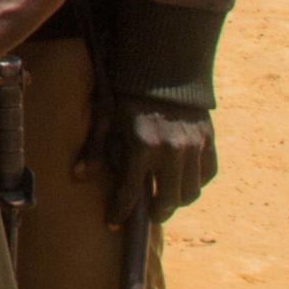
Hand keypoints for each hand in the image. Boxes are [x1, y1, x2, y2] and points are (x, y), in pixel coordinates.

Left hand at [85, 97, 215, 227]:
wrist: (162, 65)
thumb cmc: (125, 91)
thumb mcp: (104, 116)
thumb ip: (95, 148)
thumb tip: (79, 176)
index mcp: (142, 146)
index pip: (131, 192)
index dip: (120, 211)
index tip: (113, 222)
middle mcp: (171, 151)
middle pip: (167, 201)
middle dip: (155, 212)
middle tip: (146, 214)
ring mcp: (193, 147)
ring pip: (191, 193)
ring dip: (177, 201)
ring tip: (164, 199)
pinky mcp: (209, 141)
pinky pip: (207, 175)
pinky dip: (196, 182)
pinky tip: (182, 179)